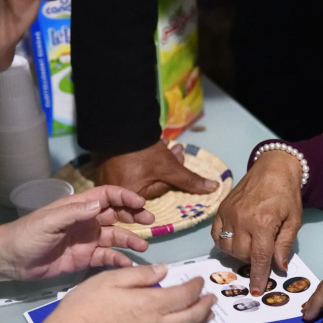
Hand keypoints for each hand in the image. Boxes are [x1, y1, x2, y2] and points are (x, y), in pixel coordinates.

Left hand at [0, 185, 154, 280]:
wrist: (10, 260)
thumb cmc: (27, 235)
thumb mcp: (49, 221)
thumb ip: (74, 213)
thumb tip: (99, 205)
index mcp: (79, 207)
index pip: (107, 196)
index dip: (125, 196)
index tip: (141, 202)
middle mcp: (87, 221)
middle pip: (117, 214)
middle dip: (134, 216)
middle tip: (150, 221)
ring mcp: (87, 240)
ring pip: (116, 236)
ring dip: (130, 239)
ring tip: (143, 246)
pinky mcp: (85, 259)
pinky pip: (107, 257)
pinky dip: (119, 260)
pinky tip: (128, 264)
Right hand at [41, 264, 216, 322]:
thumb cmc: (86, 306)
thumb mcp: (110, 279)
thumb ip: (141, 275)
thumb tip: (165, 270)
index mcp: (151, 304)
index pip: (184, 295)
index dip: (195, 286)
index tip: (199, 280)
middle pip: (191, 318)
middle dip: (205, 307)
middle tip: (212, 299)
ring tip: (206, 316)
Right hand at [95, 140, 218, 199]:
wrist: (120, 126)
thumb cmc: (144, 152)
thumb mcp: (170, 167)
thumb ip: (190, 181)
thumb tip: (214, 188)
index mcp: (130, 196)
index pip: (159, 189)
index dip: (173, 175)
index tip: (180, 157)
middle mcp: (117, 191)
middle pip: (151, 181)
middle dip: (167, 165)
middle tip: (177, 151)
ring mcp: (110, 177)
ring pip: (143, 172)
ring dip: (159, 159)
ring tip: (168, 145)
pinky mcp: (108, 165)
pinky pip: (131, 165)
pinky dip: (144, 157)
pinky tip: (156, 144)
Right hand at [211, 151, 302, 295]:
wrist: (273, 168)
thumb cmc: (287, 194)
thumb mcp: (294, 220)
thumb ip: (285, 245)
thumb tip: (279, 267)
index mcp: (263, 223)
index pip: (259, 258)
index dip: (258, 276)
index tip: (256, 291)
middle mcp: (243, 220)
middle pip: (242, 254)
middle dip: (252, 260)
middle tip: (262, 253)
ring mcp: (229, 214)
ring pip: (227, 247)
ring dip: (238, 253)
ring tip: (251, 245)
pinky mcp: (221, 209)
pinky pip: (216, 235)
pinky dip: (224, 242)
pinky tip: (235, 240)